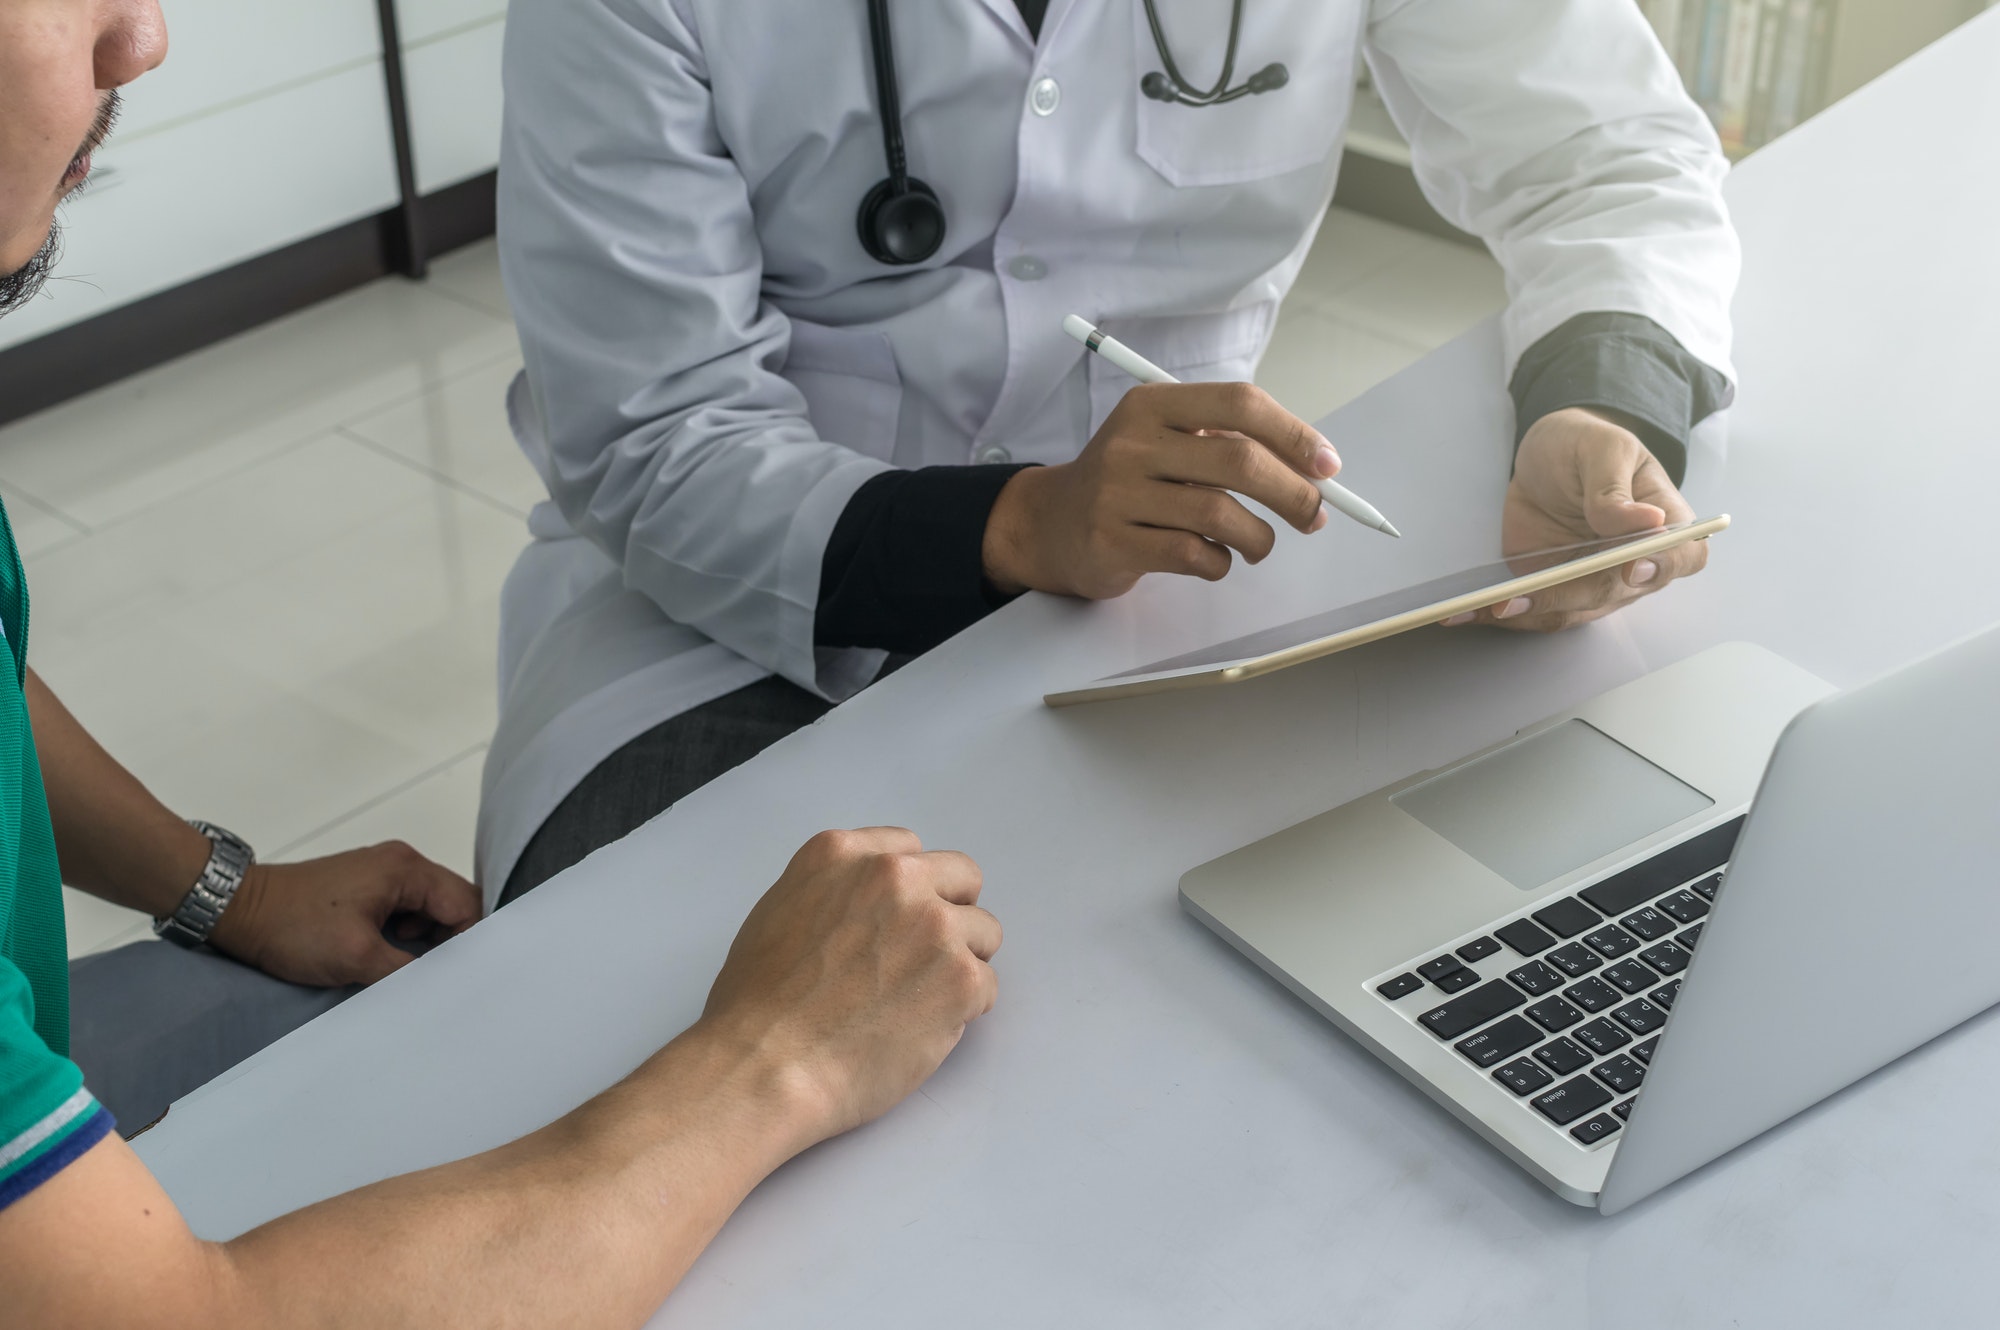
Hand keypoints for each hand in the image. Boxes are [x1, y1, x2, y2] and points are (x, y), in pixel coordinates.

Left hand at [208, 842, 481, 986]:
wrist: (237, 910)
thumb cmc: (296, 928)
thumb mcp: (358, 957)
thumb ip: (409, 970)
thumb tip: (444, 984)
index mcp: (406, 869)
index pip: (465, 903)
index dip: (470, 941)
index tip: (459, 976)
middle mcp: (401, 862)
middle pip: (451, 902)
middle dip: (450, 940)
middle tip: (438, 976)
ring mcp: (382, 871)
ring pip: (429, 907)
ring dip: (427, 939)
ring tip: (410, 968)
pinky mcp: (366, 884)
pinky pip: (406, 908)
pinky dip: (407, 932)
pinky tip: (390, 954)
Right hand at [696, 827, 1001, 1146]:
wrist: (766, 1067)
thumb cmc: (756, 1008)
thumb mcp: (779, 911)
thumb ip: (834, 892)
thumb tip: (868, 909)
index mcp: (843, 855)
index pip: (909, 849)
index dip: (909, 890)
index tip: (901, 920)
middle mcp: (894, 877)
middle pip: (961, 878)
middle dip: (948, 915)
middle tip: (920, 961)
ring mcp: (934, 925)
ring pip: (983, 932)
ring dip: (960, 964)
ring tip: (916, 1002)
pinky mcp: (961, 978)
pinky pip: (987, 986)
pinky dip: (963, 1011)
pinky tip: (920, 1030)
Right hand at [981, 381, 1335, 598]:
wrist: (1051, 524)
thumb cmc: (1130, 481)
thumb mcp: (1167, 441)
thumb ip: (1228, 444)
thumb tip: (1314, 471)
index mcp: (1154, 404)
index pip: (1239, 404)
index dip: (1293, 434)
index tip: (1327, 466)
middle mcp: (1133, 442)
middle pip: (1238, 460)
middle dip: (1293, 493)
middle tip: (1316, 516)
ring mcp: (1119, 494)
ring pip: (1220, 515)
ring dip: (1259, 538)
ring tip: (1259, 545)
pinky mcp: (1113, 542)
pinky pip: (1193, 555)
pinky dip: (1220, 563)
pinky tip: (1215, 559)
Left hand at [1443, 407, 1707, 632]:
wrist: (1549, 457)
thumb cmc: (1587, 447)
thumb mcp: (1603, 448)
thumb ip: (1616, 487)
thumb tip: (1649, 523)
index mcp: (1665, 525)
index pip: (1682, 556)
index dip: (1662, 567)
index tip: (1631, 567)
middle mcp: (1633, 564)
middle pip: (1612, 593)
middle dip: (1566, 597)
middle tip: (1522, 597)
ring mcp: (1591, 582)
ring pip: (1569, 610)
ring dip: (1527, 613)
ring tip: (1487, 607)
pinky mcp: (1551, 588)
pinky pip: (1532, 611)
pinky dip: (1499, 615)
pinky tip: (1466, 612)